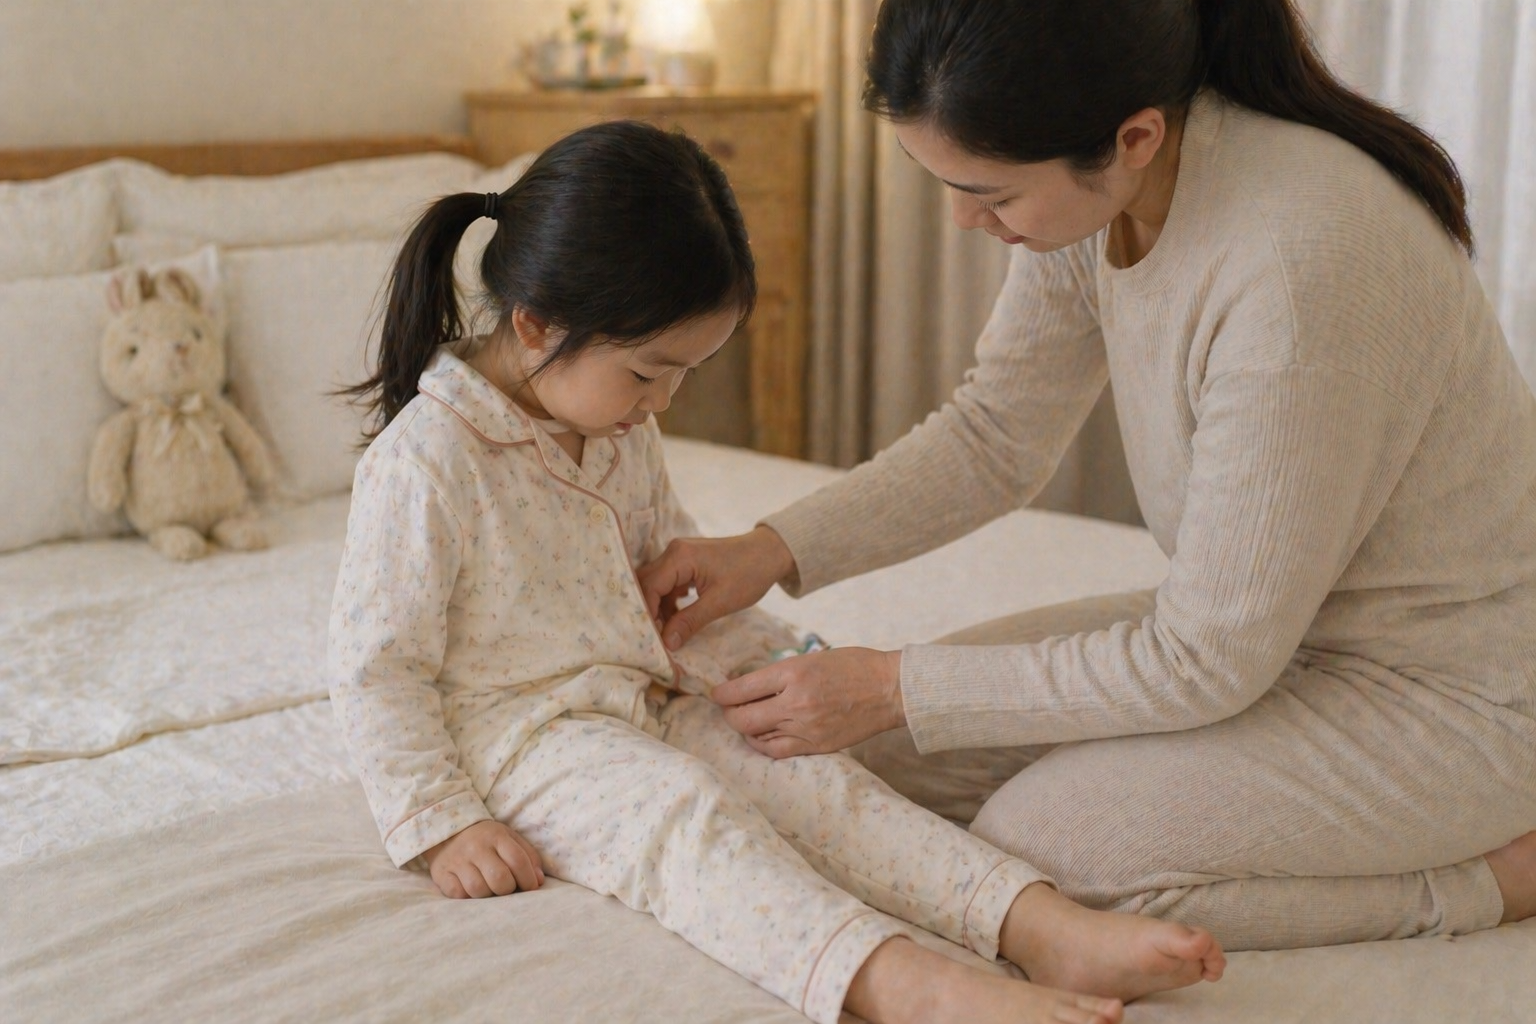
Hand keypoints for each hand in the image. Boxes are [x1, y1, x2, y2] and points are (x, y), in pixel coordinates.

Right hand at [422, 820, 543, 898]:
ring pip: (478, 889)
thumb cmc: (486, 840)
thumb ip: (528, 856)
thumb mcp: (509, 839)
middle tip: (507, 888)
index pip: (517, 860)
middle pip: (499, 879)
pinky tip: (472, 890)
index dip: (528, 879)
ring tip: (489, 889)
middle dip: (508, 889)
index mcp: (496, 836)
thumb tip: (539, 881)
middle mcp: (476, 847)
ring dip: (488, 895)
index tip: (530, 887)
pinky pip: (458, 894)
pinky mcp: (442, 874)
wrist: (447, 832)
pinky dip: (468, 897)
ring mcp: (457, 861)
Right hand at [638, 525, 796, 650]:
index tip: (651, 638)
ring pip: (656, 585)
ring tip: (667, 633)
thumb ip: (690, 621)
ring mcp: (679, 555)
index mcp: (679, 557)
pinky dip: (669, 602)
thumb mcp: (720, 602)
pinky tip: (676, 620)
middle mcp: (674, 552)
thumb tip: (667, 643)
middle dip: (648, 611)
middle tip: (654, 637)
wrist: (770, 554)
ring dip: (658, 608)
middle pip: (647, 583)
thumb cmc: (749, 574)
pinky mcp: (687, 563)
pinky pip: (668, 583)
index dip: (647, 614)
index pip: (649, 587)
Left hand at [712, 647, 905, 757]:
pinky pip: (778, 752)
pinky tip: (763, 738)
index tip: (718, 693)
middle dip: (729, 714)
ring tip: (746, 723)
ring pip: (757, 737)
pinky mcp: (816, 745)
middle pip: (743, 717)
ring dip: (746, 730)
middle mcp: (795, 702)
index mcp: (793, 672)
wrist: (890, 689)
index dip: (723, 693)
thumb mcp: (812, 658)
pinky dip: (764, 745)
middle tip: (728, 709)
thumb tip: (751, 687)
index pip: (742, 688)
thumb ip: (782, 674)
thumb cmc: (854, 666)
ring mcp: (806, 727)